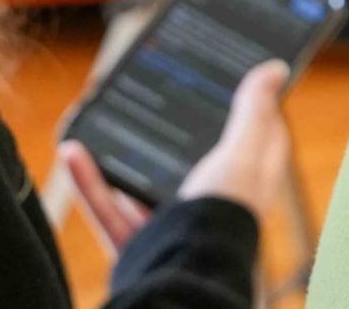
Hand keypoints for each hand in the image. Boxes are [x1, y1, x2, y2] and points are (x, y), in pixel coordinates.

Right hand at [59, 61, 291, 257]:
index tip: (230, 80)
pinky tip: (73, 154)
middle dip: (170, 134)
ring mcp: (172, 228)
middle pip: (190, 162)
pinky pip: (107, 209)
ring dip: (119, 156)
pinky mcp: (138, 245)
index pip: (255, 139)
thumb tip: (275, 69)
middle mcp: (210, 208)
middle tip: (154, 98)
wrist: (186, 279)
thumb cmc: (223, 218)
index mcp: (245, 186)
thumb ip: (252, 113)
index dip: (248, 109)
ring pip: (141, 186)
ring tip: (105, 125)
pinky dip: (89, 183)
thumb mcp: (241, 154)